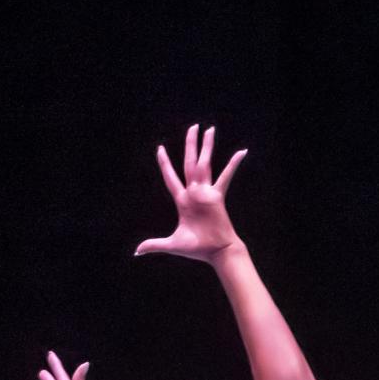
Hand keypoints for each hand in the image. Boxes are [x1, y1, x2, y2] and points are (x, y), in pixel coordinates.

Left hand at [136, 123, 248, 262]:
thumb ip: (154, 244)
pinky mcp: (217, 196)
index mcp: (182, 200)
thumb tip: (137, 251)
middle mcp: (194, 192)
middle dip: (190, 144)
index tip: (159, 148)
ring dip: (206, 147)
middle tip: (193, 127)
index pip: (171, 177)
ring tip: (209, 129)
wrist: (217, 252)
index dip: (164, 163)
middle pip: (189, 162)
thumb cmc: (197, 249)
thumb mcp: (172, 244)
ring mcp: (206, 193)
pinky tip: (241, 152)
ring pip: (205, 164)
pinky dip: (233, 164)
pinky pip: (226, 176)